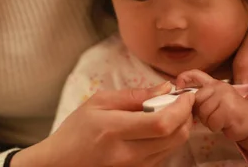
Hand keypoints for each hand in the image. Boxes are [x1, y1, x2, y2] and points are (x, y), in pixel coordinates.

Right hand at [17, 82, 194, 166]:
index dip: (181, 108)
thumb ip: (134, 95)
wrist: (61, 164)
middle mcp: (128, 155)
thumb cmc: (77, 130)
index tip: (186, 94)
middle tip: (182, 101)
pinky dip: (169, 139)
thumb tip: (165, 88)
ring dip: (180, 127)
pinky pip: (165, 156)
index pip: (161, 122)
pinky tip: (159, 128)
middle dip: (186, 116)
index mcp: (114, 131)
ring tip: (169, 112)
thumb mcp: (99, 103)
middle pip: (174, 137)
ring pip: (174, 147)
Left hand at [176, 70, 247, 141]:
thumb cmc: (229, 113)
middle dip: (200, 112)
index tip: (177, 87)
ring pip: (204, 112)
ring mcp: (225, 96)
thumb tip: (182, 101)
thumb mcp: (215, 101)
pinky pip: (213, 121)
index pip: (196, 74)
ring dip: (209, 121)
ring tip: (218, 120)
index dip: (184, 78)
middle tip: (211, 116)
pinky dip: (216, 127)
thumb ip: (202, 98)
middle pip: (197, 100)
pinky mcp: (230, 109)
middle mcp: (219, 87)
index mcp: (213, 84)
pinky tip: (224, 124)